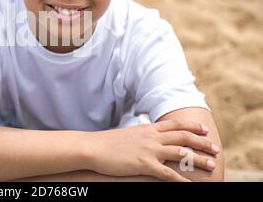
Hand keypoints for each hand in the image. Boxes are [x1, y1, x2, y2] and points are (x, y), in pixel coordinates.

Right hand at [85, 120, 220, 181]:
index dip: (192, 126)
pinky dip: (182, 180)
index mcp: (148, 129)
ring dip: (199, 159)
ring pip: (181, 152)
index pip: (175, 124)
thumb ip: (141, 135)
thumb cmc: (107, 143)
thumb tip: (148, 137)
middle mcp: (152, 137)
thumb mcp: (128, 135)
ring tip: (211, 166)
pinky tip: (191, 185)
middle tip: (215, 148)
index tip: (204, 129)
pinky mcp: (144, 164)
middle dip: (202, 142)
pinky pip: (168, 173)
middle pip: (183, 136)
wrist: (93, 147)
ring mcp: (149, 150)